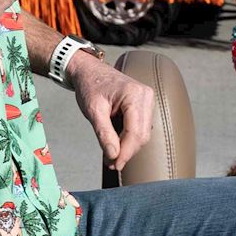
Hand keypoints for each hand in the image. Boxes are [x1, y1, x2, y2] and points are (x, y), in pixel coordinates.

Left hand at [68, 52, 153, 171]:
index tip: (114, 165)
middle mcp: (146, 96)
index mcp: (134, 95)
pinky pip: (141, 127)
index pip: (135, 132)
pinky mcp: (144, 105)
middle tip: (110, 163)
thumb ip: (104, 133)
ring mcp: (147, 100)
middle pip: (142, 135)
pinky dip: (129, 138)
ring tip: (111, 154)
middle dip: (127, 152)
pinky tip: (116, 142)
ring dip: (128, 146)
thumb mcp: (93, 110)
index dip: (125, 152)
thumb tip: (113, 155)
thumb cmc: (90, 85)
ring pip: (143, 133)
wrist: (89, 71)